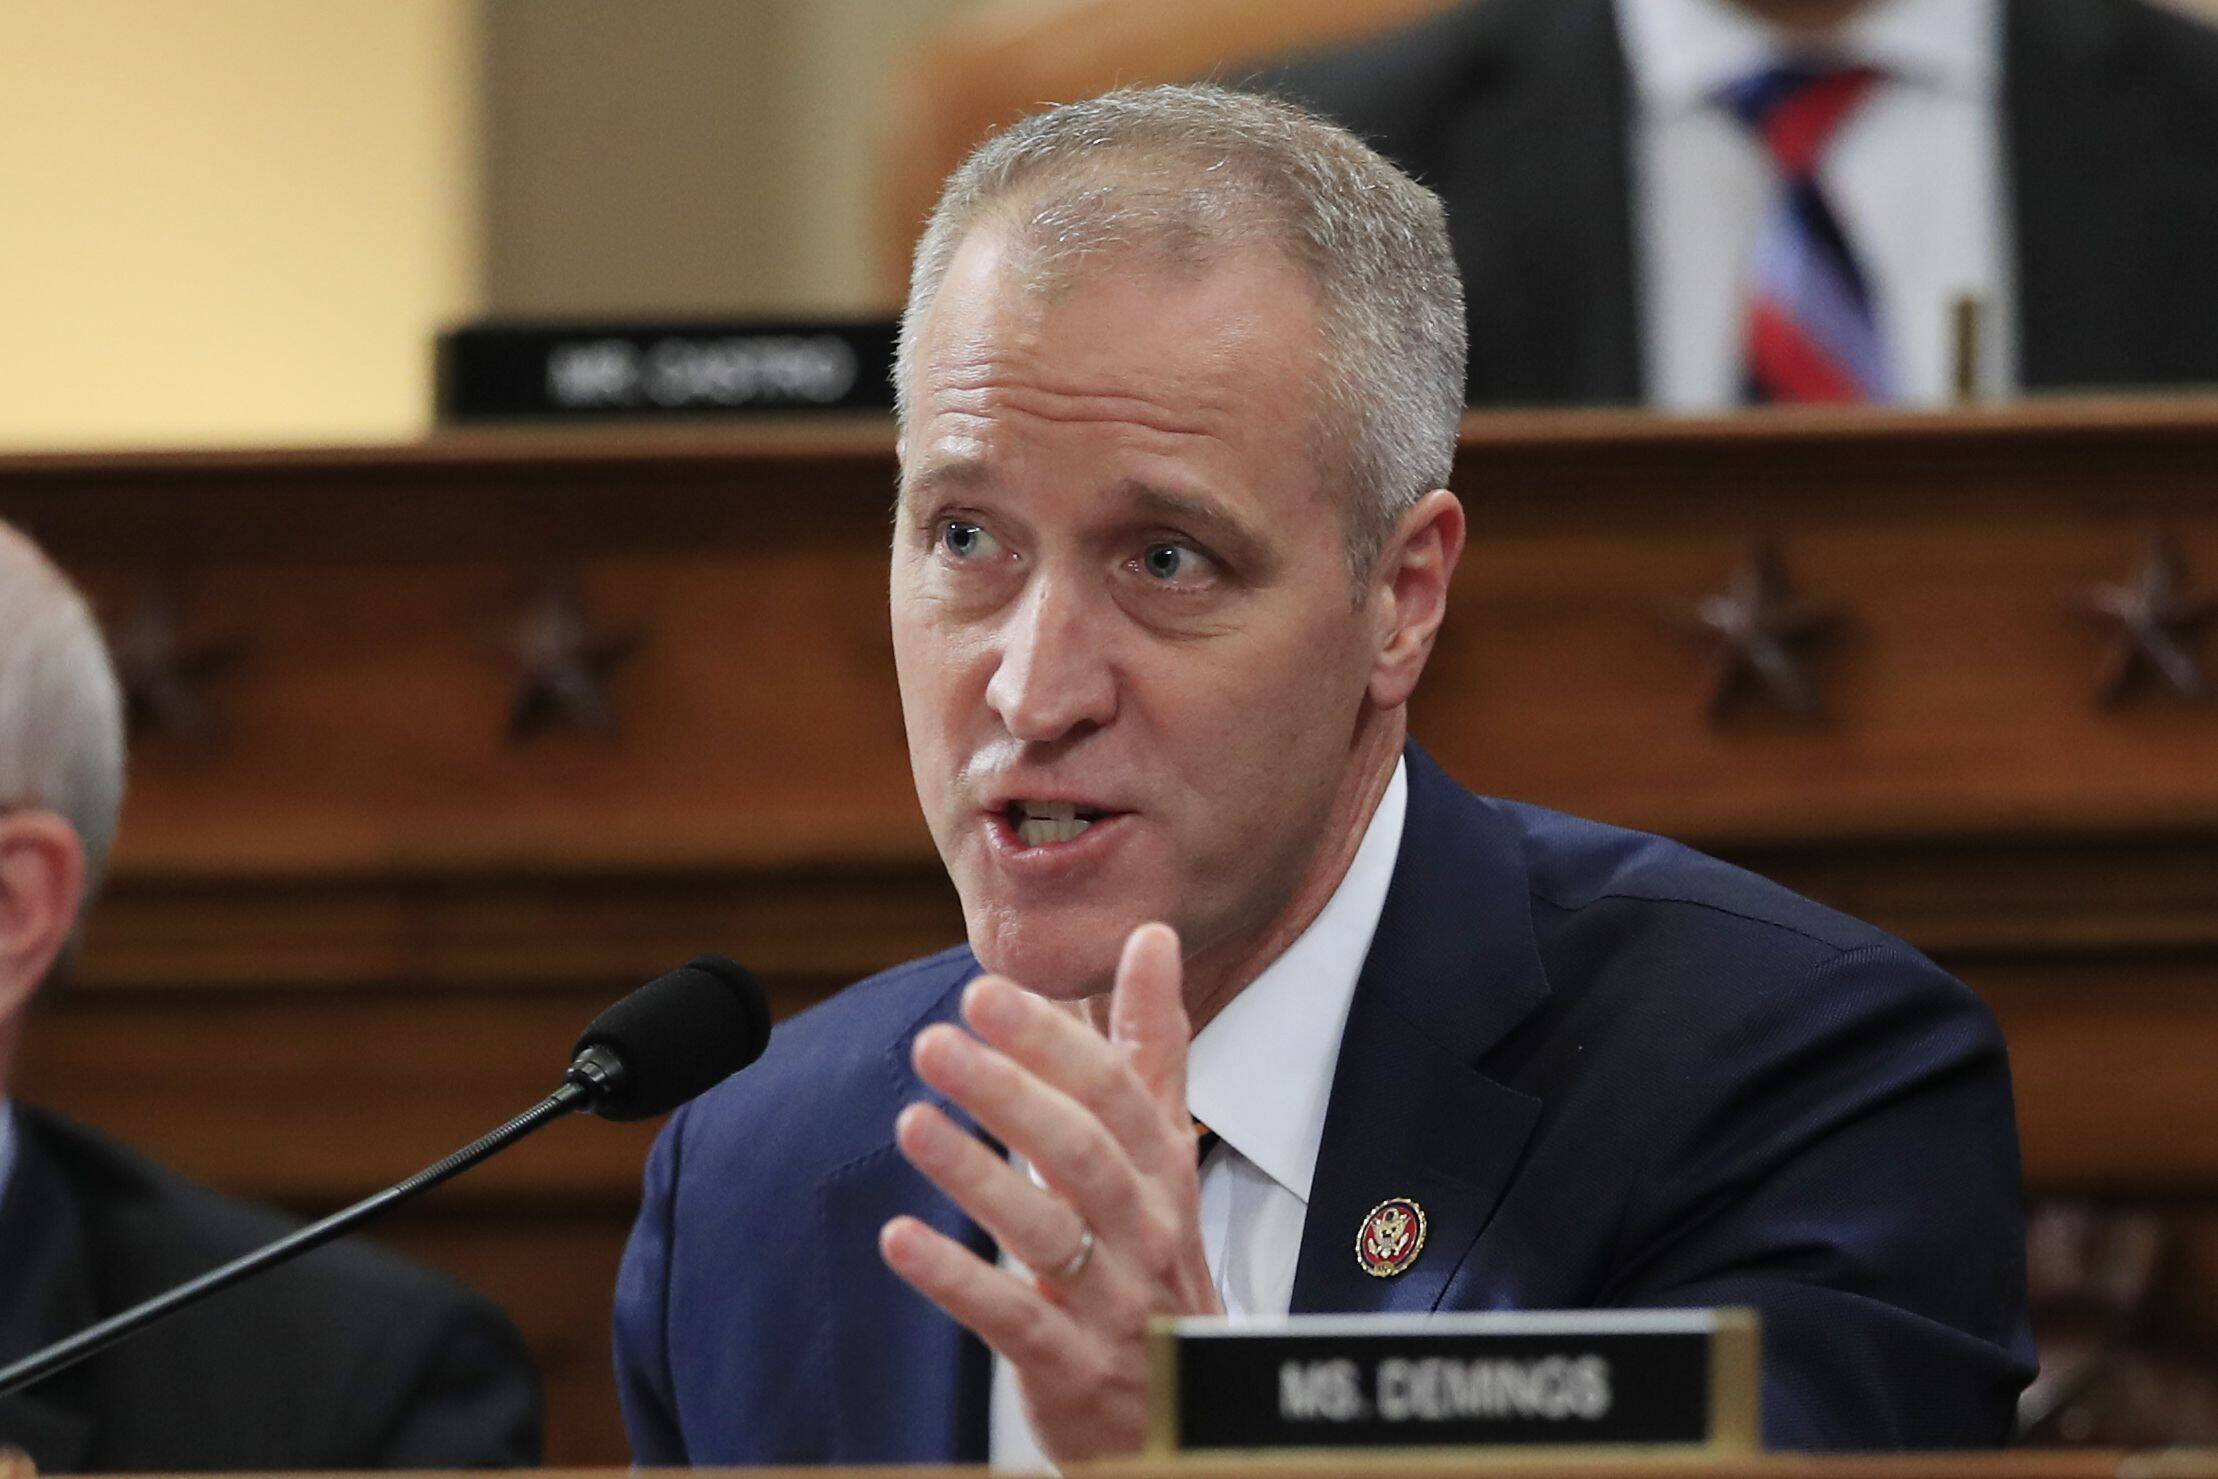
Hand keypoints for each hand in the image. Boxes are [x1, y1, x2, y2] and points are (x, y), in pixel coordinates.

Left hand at [879, 921, 1219, 1462]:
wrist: (1185, 1414)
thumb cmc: (1155, 1262)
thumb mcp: (1161, 1155)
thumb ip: (1150, 1049)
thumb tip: (1152, 936)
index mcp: (1161, 1173)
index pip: (1116, 1095)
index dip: (1052, 1042)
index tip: (985, 989)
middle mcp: (1145, 1231)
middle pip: (1083, 1152)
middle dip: (1012, 1091)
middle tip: (937, 1039)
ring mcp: (1112, 1303)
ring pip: (1049, 1230)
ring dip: (977, 1174)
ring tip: (911, 1122)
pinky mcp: (1073, 1368)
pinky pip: (1013, 1319)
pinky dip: (956, 1278)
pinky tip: (899, 1238)